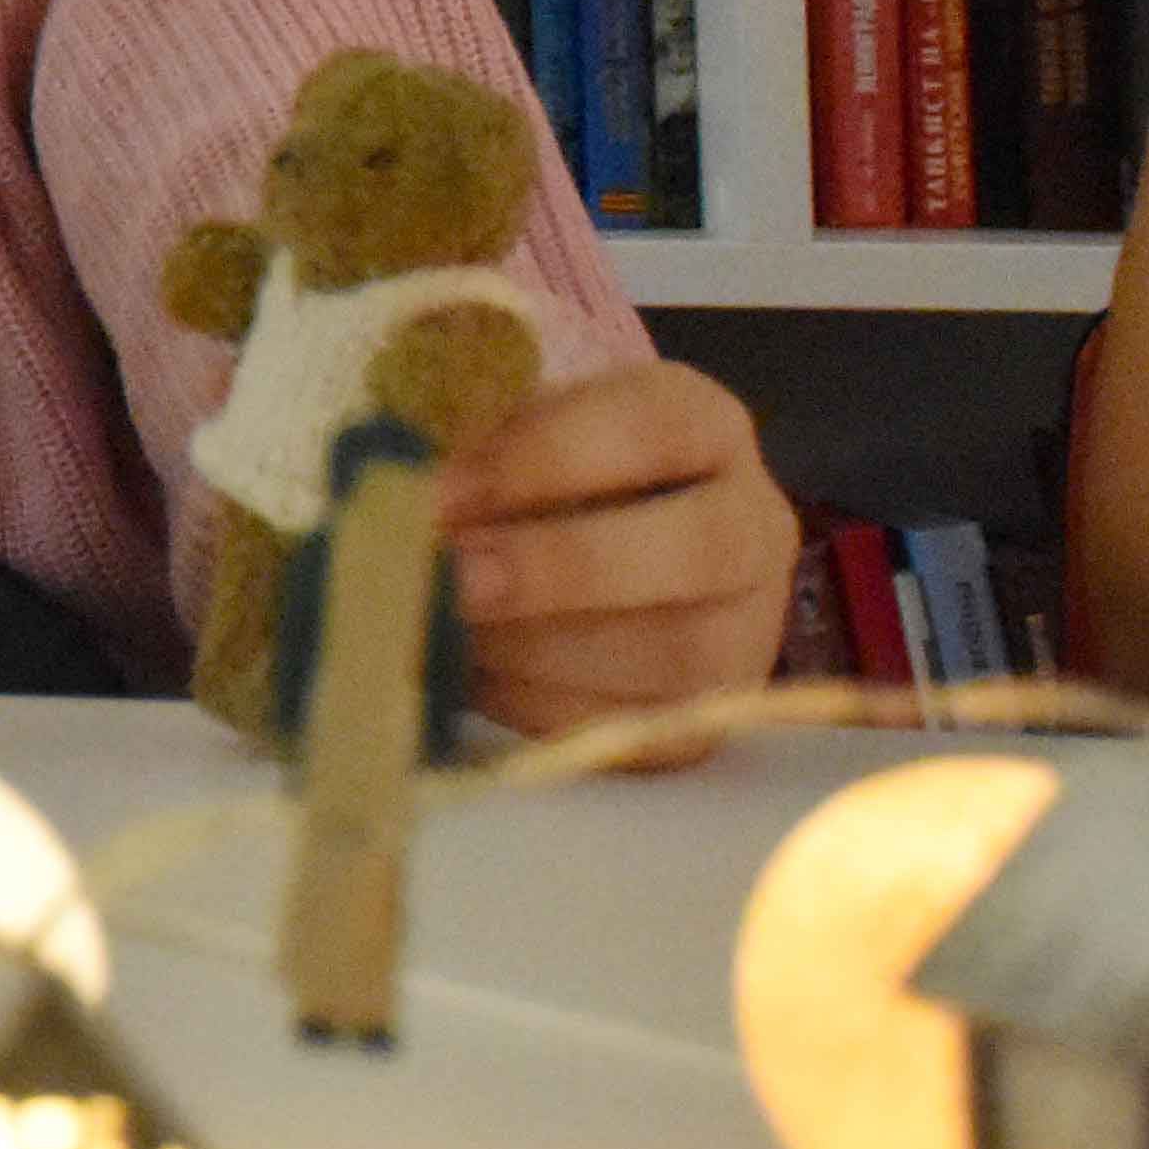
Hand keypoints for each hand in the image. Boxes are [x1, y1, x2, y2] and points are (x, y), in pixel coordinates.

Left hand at [435, 361, 801, 748]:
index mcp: (704, 427)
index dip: (545, 455)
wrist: (576, 557)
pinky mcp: (700, 722)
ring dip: (533, 644)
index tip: (440, 483)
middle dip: (558, 564)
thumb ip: (471, 446)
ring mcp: (741, 634)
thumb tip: (396, 482)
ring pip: (668, 653)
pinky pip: (627, 724)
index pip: (654, 424)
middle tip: (451, 572)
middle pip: (694, 549)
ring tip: (438, 623)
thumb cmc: (532, 476)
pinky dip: (530, 701)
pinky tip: (461, 670)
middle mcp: (752, 527)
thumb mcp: (508, 431)